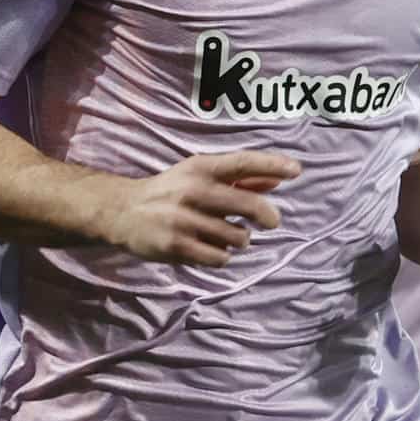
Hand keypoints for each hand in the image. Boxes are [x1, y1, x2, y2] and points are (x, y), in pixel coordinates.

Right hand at [107, 150, 301, 265]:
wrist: (122, 211)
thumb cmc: (172, 191)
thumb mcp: (201, 176)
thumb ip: (241, 178)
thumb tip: (279, 179)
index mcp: (201, 168)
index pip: (243, 162)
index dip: (271, 165)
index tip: (296, 170)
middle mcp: (192, 190)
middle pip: (246, 204)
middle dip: (266, 215)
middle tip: (271, 222)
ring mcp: (182, 219)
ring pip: (235, 236)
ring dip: (240, 239)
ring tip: (230, 236)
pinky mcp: (175, 245)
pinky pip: (218, 257)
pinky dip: (222, 257)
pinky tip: (213, 250)